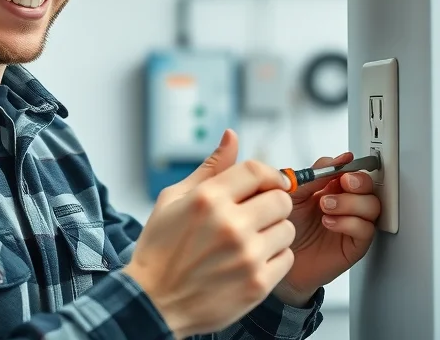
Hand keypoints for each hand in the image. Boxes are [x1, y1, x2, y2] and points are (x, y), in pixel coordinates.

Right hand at [124, 130, 295, 338]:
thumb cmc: (160, 251)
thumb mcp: (174, 200)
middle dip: (271, 203)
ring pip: (287, 229)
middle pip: (280, 199)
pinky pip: (286, 258)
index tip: (270, 183)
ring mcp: (246, 256)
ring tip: (251, 241)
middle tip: (256, 215)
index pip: (257, 171)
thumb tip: (232, 136)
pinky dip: (273, 258)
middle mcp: (230, 225)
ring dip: (273, 232)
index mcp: (208, 199)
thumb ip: (210, 168)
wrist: (153, 302)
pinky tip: (251, 261)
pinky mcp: (257, 284)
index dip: (269, 174)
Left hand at [272, 152, 380, 305]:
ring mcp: (352, 224)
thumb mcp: (293, 194)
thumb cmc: (284, 226)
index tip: (344, 164)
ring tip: (326, 206)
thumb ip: (312, 177)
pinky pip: (366, 230)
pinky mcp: (354, 245)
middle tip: (343, 183)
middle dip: (359, 182)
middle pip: (369, 186)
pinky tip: (329, 223)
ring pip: (372, 206)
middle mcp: (346, 205)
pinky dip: (349, 223)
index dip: (350, 167)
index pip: (352, 172)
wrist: (277, 256)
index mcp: (332, 189)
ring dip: (351, 202)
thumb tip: (335, 160)